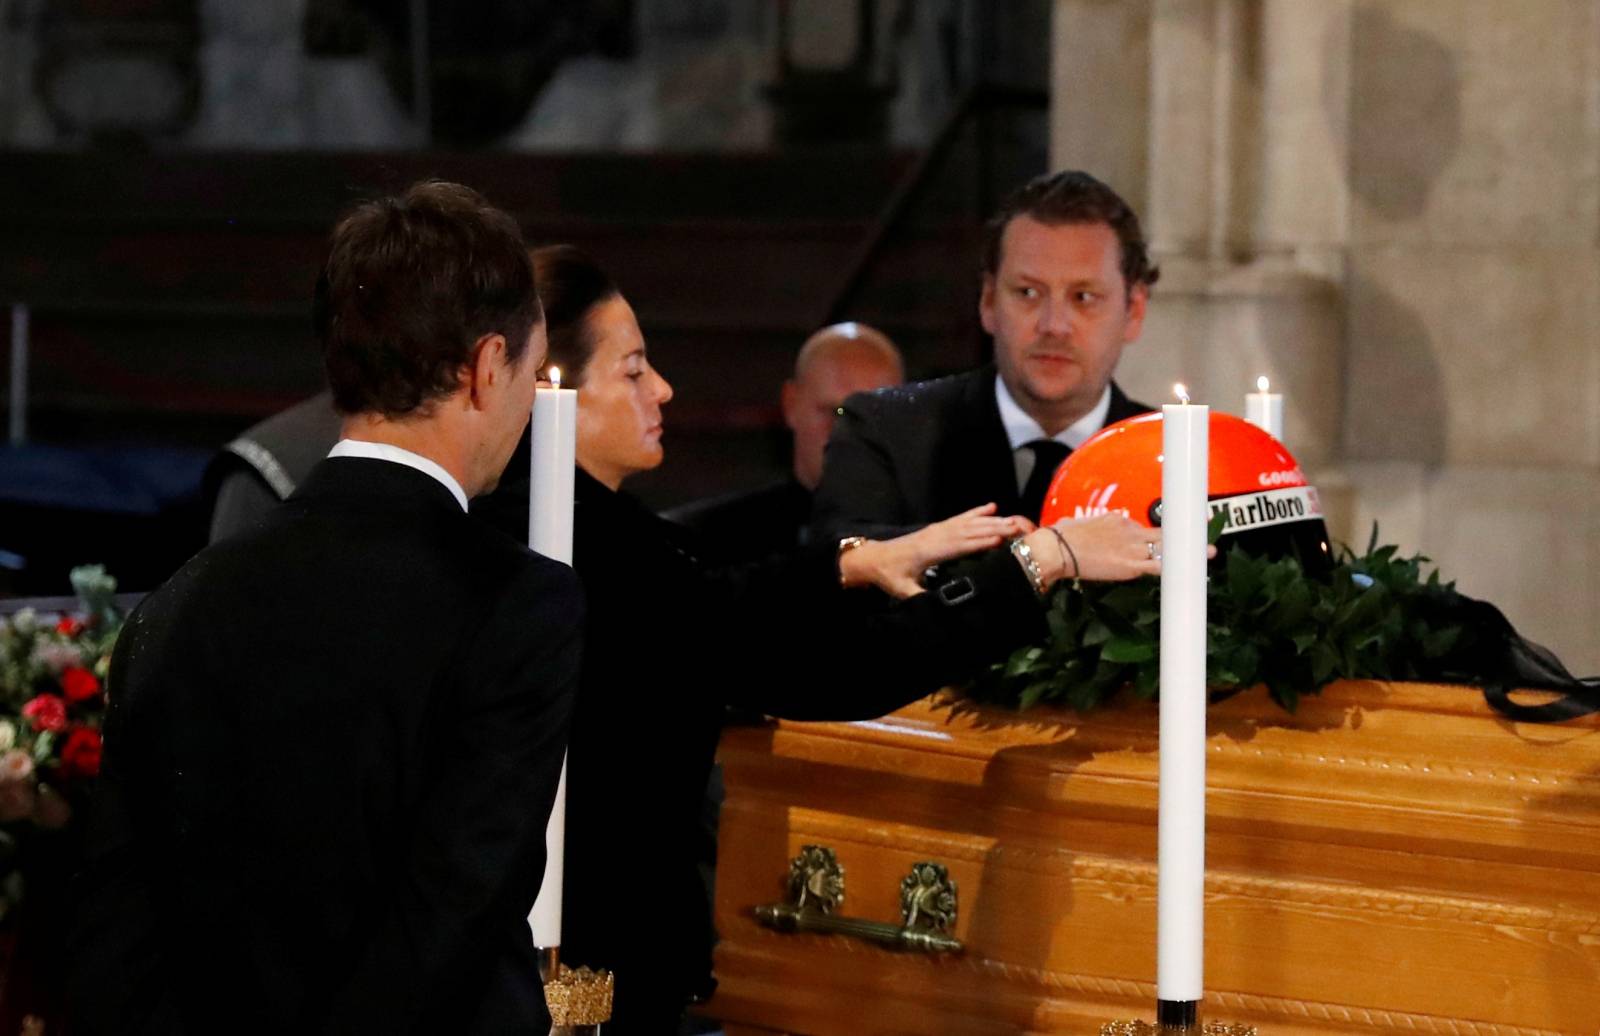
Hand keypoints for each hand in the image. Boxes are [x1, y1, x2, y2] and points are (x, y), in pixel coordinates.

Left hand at [840, 503, 1026, 598]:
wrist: (874, 558)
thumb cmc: (890, 576)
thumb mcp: (902, 591)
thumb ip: (919, 598)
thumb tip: (937, 607)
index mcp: (930, 552)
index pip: (959, 545)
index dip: (980, 542)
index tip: (1001, 539)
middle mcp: (936, 537)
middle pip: (970, 530)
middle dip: (996, 528)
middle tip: (1020, 528)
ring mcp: (937, 530)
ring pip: (969, 522)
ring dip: (992, 519)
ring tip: (1014, 519)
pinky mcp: (937, 528)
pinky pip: (961, 518)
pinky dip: (977, 511)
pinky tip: (992, 506)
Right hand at [1029, 513, 1212, 585]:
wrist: (1058, 548)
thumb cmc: (1060, 538)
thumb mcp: (1077, 525)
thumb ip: (1088, 528)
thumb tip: (1077, 529)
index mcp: (1116, 520)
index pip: (1141, 529)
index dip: (1153, 535)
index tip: (1165, 535)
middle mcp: (1130, 530)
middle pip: (1162, 532)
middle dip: (1184, 535)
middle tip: (1203, 535)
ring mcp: (1133, 546)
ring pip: (1167, 548)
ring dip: (1187, 552)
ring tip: (1209, 553)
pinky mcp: (1132, 565)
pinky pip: (1160, 566)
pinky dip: (1177, 569)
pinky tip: (1192, 572)